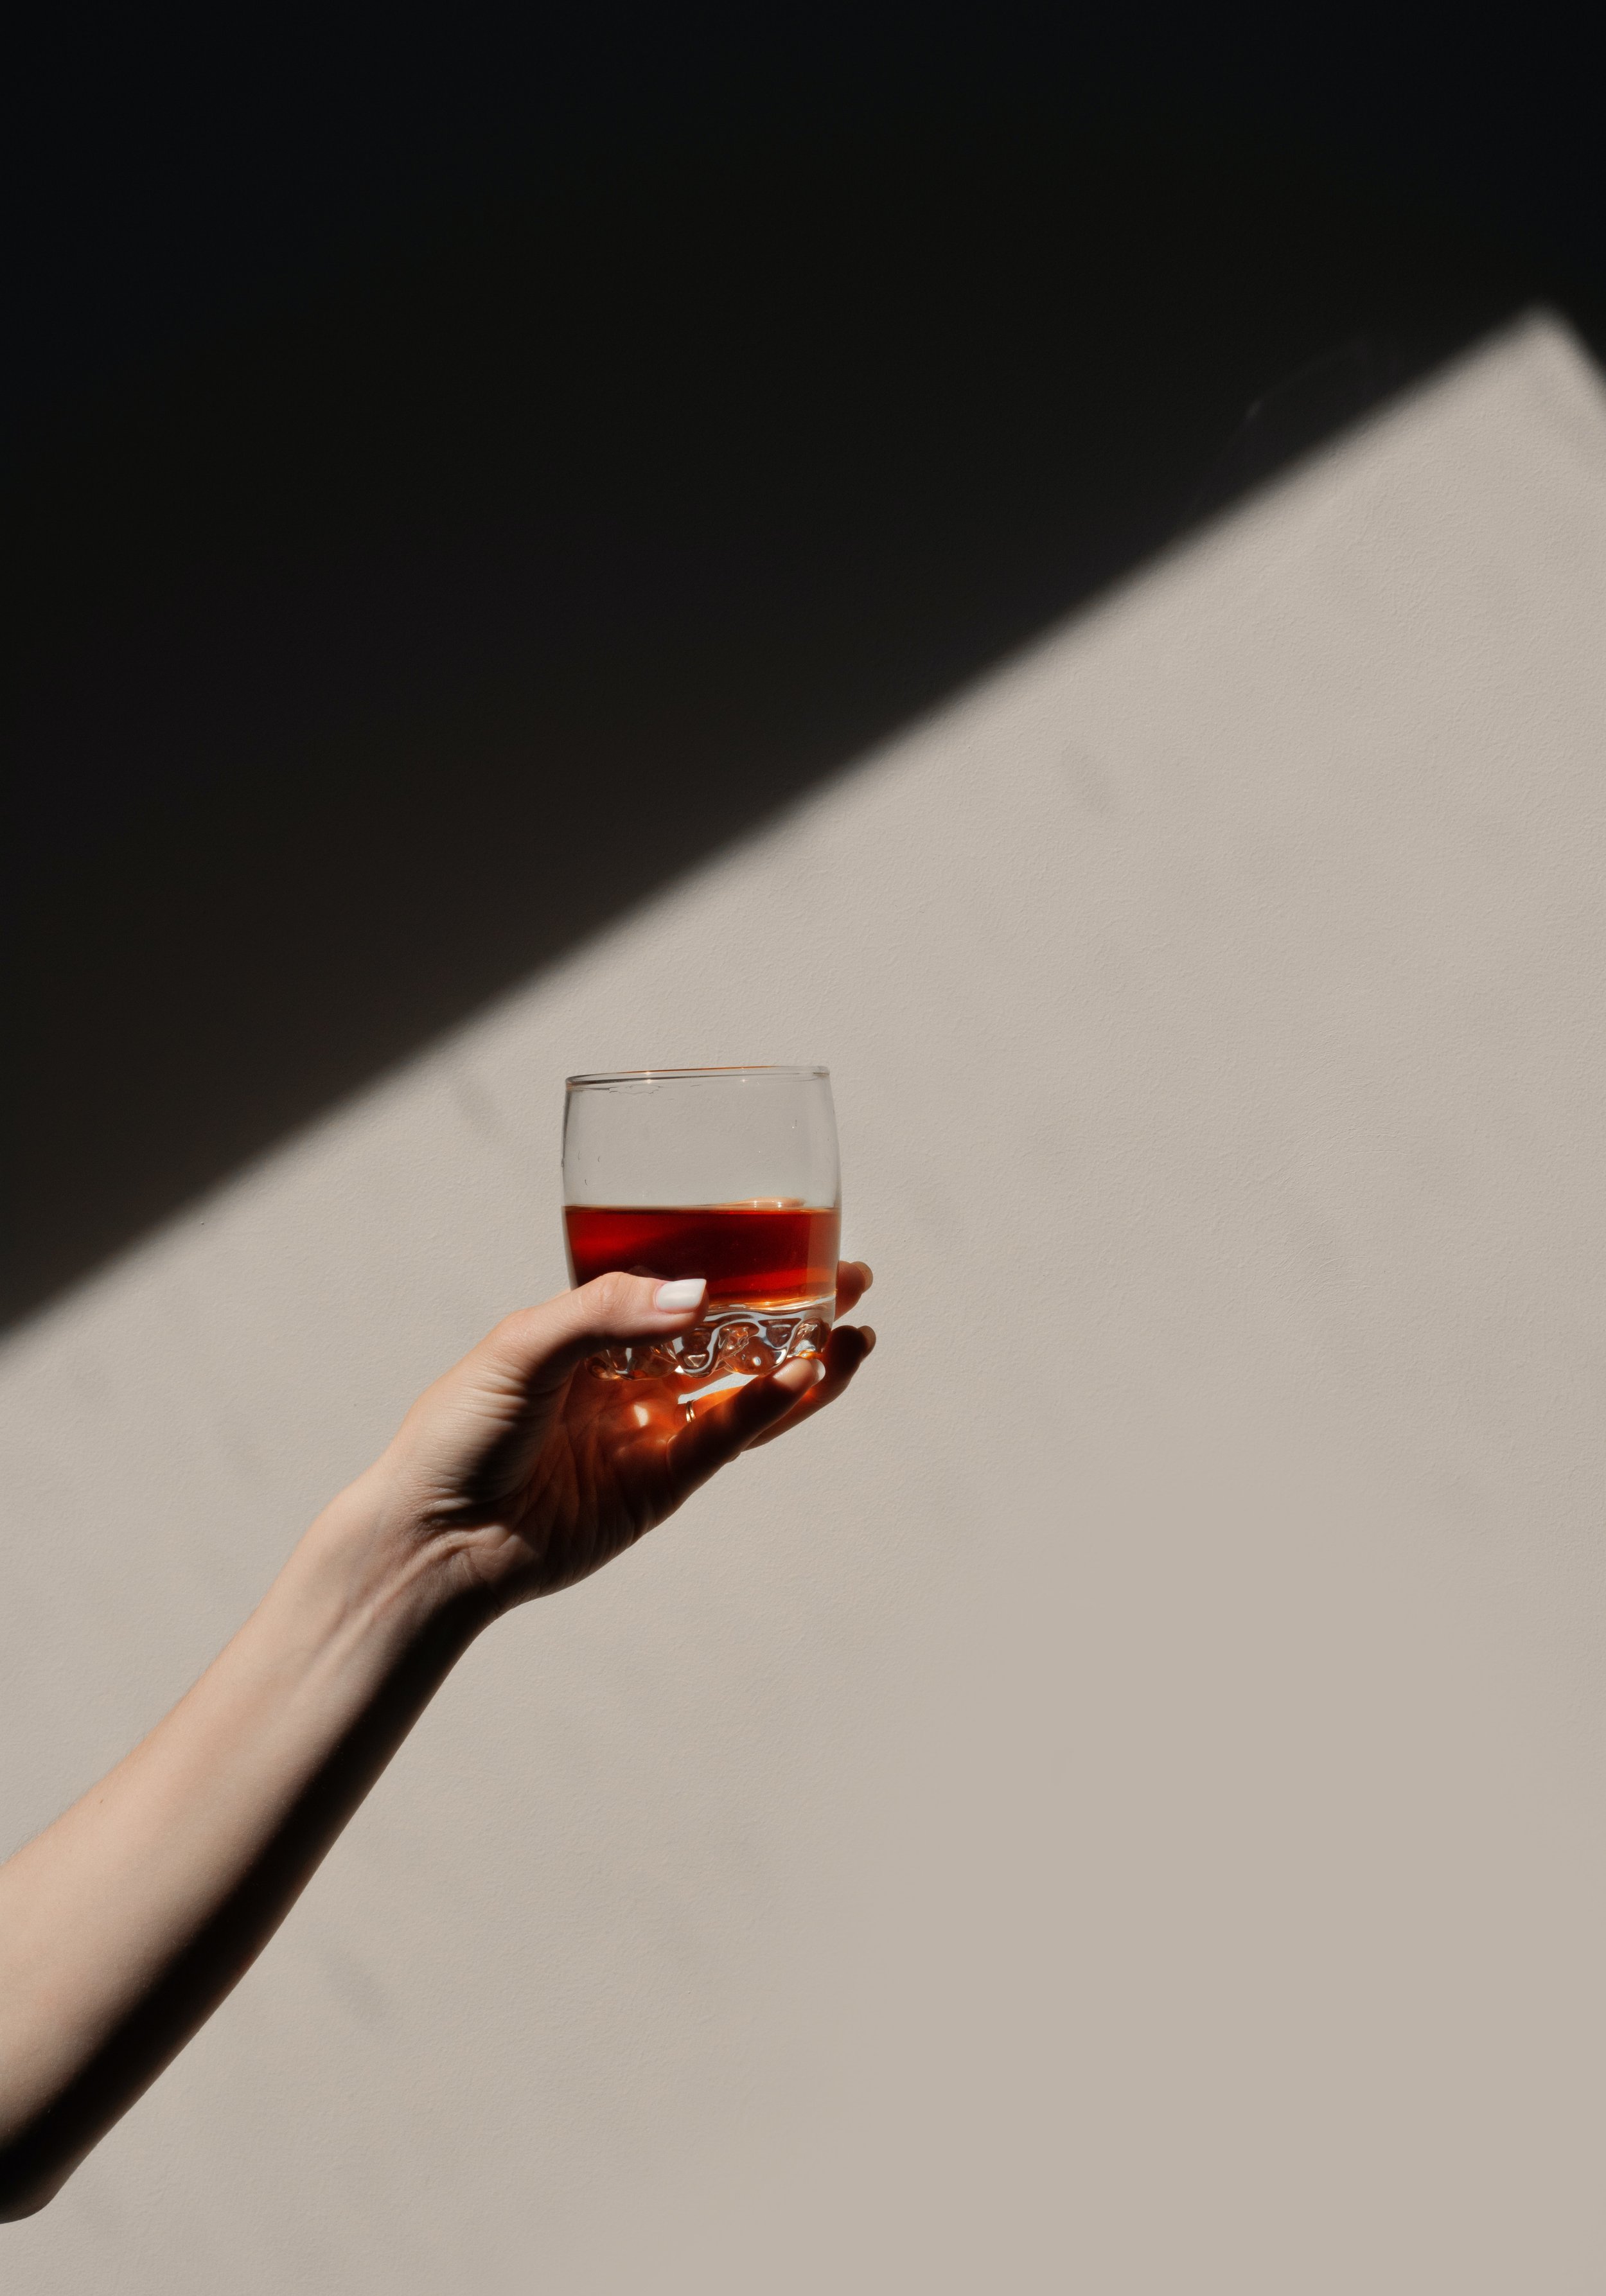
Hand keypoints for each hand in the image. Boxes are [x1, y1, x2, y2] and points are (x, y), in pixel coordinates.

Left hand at [365, 1263, 874, 1609]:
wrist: (435, 1536)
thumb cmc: (457, 1431)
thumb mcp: (522, 1346)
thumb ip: (607, 1310)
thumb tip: (699, 1293)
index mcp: (591, 1332)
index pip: (682, 1288)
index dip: (741, 1265)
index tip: (796, 1234)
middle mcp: (629, 1379)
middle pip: (730, 1336)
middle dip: (794, 1309)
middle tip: (852, 1280)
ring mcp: (650, 1433)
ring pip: (744, 1391)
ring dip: (802, 1364)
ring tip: (854, 1336)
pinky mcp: (660, 1487)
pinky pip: (726, 1438)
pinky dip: (768, 1409)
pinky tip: (805, 1375)